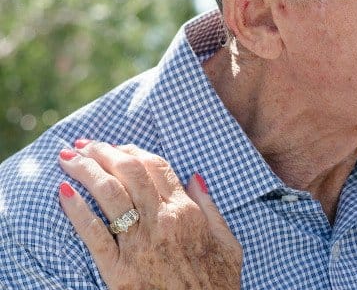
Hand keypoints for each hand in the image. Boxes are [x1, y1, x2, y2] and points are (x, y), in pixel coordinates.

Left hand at [57, 141, 242, 289]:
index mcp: (186, 212)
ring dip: (85, 170)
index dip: (131, 150)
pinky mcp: (119, 269)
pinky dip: (77, 211)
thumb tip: (195, 178)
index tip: (115, 146)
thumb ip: (210, 207)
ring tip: (69, 159)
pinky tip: (64, 193)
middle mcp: (162, 222)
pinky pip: (94, 234)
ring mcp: (139, 245)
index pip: (155, 167)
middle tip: (85, 145)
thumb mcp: (228, 241)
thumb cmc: (217, 283)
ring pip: (109, 194)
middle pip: (128, 172)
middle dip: (103, 152)